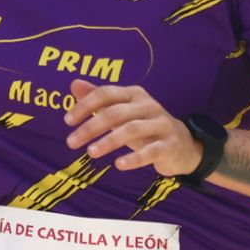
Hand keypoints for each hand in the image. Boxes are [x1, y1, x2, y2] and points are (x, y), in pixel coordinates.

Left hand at [64, 80, 201, 176]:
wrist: (182, 145)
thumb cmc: (146, 127)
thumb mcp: (123, 111)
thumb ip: (100, 99)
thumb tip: (74, 84)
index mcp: (135, 95)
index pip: (107, 94)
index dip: (85, 105)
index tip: (67, 121)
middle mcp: (148, 105)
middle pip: (116, 112)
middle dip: (91, 127)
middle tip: (71, 142)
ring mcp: (160, 124)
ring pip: (132, 130)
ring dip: (109, 141)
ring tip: (91, 153)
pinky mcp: (169, 144)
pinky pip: (150, 151)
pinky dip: (134, 158)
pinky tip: (118, 165)